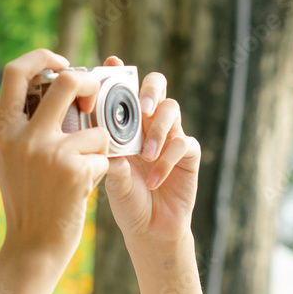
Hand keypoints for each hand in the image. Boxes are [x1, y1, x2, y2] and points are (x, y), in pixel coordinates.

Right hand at [0, 49, 110, 269]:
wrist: (33, 244)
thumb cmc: (29, 200)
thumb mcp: (13, 157)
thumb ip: (27, 125)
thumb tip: (59, 84)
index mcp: (5, 129)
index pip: (15, 71)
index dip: (43, 58)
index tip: (63, 63)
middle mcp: (24, 136)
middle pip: (68, 81)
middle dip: (91, 83)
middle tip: (96, 96)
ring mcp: (50, 152)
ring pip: (96, 127)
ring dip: (99, 146)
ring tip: (84, 168)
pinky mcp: (75, 170)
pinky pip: (104, 155)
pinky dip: (101, 170)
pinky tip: (85, 188)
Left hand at [101, 56, 200, 242]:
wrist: (148, 229)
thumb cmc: (124, 199)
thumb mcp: (109, 176)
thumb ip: (107, 155)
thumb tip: (103, 139)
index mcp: (125, 123)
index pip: (123, 90)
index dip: (119, 73)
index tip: (110, 64)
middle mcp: (149, 123)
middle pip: (156, 85)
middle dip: (149, 89)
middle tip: (143, 107)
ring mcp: (170, 136)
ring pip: (173, 109)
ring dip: (158, 130)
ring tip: (144, 155)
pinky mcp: (189, 154)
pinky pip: (184, 144)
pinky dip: (167, 160)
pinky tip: (153, 180)